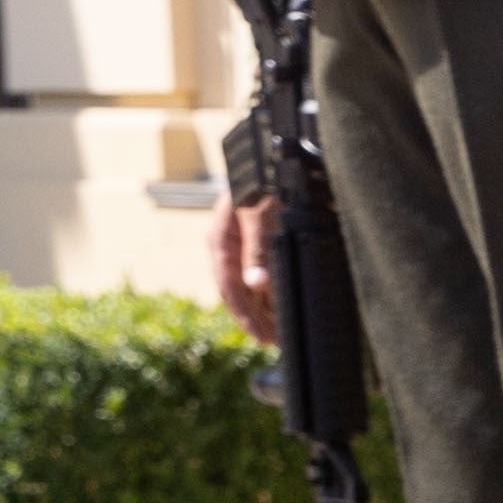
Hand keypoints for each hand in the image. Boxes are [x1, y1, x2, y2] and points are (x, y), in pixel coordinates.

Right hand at [209, 195, 278, 346]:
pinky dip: (271, 295)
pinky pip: (261, 277)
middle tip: (273, 342)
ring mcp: (242, 248)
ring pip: (250, 287)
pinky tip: (283, 307)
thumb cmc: (261, 185)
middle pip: (238, 291)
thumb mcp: (258, 216)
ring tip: (281, 332)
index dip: (244, 314)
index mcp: (219, 240)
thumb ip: (256, 250)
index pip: (228, 286)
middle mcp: (228, 248)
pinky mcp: (257, 246)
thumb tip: (255, 285)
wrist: (269, 161)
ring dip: (264, 310)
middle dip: (254, 318)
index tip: (260, 336)